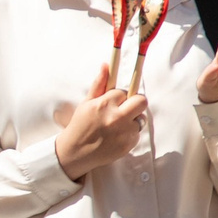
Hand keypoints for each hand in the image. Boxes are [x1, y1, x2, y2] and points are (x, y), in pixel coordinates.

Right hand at [56, 62, 147, 180]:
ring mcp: (124, 133)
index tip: (115, 101)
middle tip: (126, 108)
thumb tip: (106, 65)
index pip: (124, 91)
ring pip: (141, 118)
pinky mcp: (129, 145)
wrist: (76, 153)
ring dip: (132, 120)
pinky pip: (137, 133)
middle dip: (136, 103)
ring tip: (117, 126)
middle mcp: (116, 118)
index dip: (120, 96)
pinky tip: (116, 137)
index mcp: (104, 104)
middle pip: (141, 101)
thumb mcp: (86, 103)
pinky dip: (129, 134)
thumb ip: (99, 84)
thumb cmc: (80, 125)